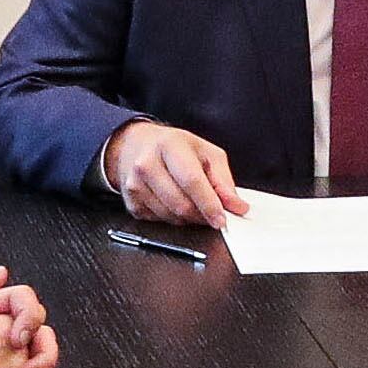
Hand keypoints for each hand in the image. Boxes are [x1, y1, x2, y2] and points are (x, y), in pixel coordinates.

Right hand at [107, 119, 244, 228]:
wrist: (135, 145)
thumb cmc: (173, 147)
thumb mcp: (205, 152)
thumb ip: (223, 180)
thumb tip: (236, 206)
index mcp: (169, 146)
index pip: (191, 181)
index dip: (209, 204)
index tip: (222, 219)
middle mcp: (147, 165)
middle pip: (181, 204)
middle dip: (202, 215)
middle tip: (213, 214)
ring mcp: (135, 185)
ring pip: (171, 217)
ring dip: (188, 218)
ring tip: (193, 202)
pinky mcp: (131, 203)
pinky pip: (159, 222)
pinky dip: (173, 218)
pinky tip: (174, 202)